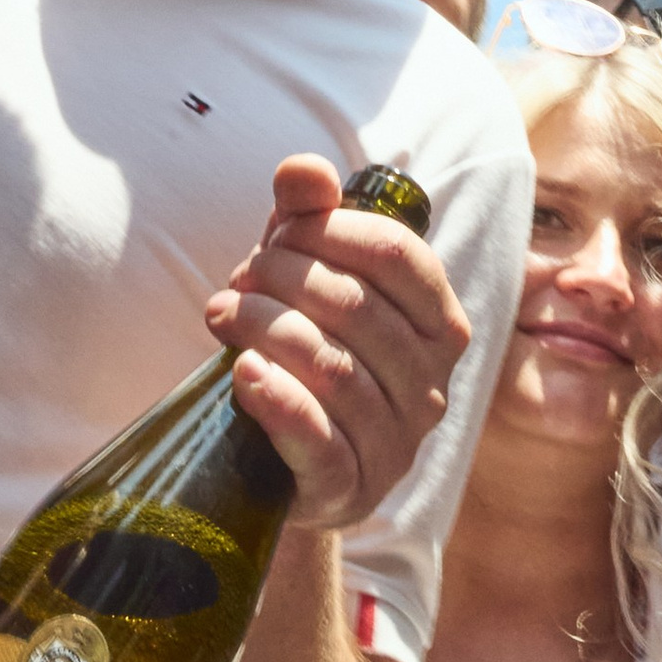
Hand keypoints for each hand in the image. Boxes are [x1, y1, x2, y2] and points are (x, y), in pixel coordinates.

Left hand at [206, 155, 467, 531]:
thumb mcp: (308, 274)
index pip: (397, 253)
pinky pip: (321, 444)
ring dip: (266, 331)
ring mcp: (397, 442)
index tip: (278, 234)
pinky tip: (243, 375)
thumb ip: (308, 215)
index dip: (329, 231)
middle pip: (357, 307)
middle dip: (284, 279)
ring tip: (221, 316)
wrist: (285, 460)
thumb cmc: (308, 344)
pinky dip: (279, 403)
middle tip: (238, 281)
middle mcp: (432, 383)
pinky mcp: (352, 490)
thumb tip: (302, 172)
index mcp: (440, 319)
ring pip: (336, 371)